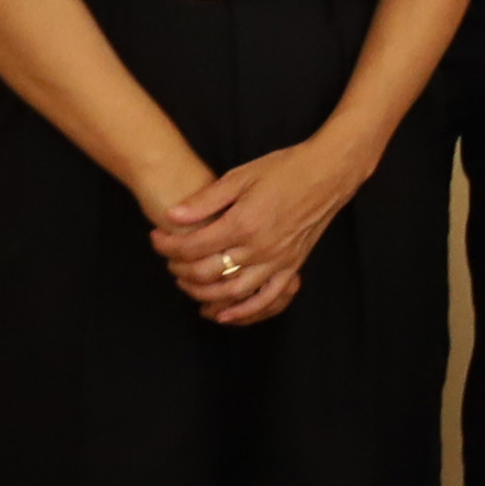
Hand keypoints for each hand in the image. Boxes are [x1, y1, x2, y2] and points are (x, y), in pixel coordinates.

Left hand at [145, 137, 363, 328]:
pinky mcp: (293, 265)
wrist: (328, 173)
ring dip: (205, 294)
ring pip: (234, 291)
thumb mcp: (239, 176)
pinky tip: (226, 315)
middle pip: (207, 272)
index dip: (167, 245)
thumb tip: (173, 216)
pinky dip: (246, 312)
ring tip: (188, 284)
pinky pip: (269, 298)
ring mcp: (279, 260)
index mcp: (243, 223)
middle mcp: (260, 247)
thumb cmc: (284, 170)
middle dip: (180, 269)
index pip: (193, 245)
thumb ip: (205, 200)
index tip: (156, 238)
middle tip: (169, 260)